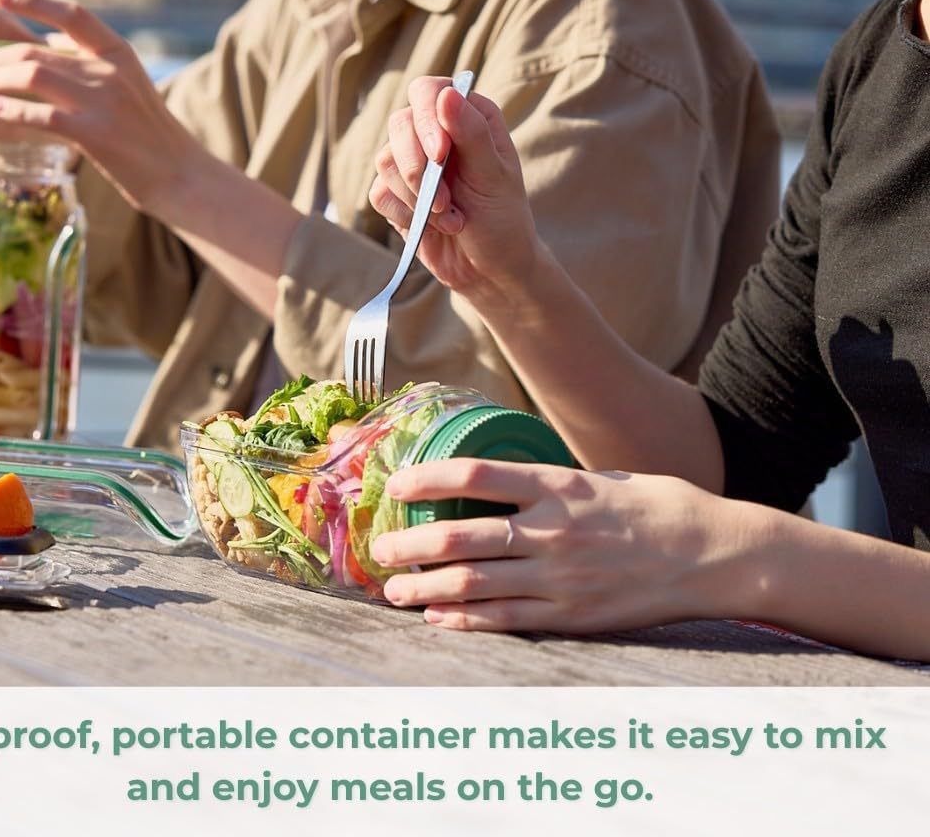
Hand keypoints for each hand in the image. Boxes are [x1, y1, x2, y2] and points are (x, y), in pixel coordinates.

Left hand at [0, 0, 201, 216]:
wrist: (181, 175)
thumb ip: (94, 60)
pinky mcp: (94, 135)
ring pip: (29, 75)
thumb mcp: (131, 83)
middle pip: (33, 48)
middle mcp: (110, 72)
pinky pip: (39, 114)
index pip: (72, 14)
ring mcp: (103, 102)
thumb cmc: (150, 132)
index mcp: (119, 54)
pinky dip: (11, 111)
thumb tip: (50, 38)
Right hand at [368, 76, 543, 307]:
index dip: (426, 118)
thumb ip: (472, 133)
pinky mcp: (396, 195)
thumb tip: (446, 94)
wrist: (490, 271)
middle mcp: (437, 133)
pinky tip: (433, 227)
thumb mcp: (495, 176)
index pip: (427, 91)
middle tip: (445, 201)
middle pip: (400, 124)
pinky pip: (379, 193)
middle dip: (417, 167)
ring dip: (416, 196)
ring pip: (385, 160)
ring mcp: (413, 164)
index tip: (440, 154)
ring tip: (449, 217)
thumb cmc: (503, 219)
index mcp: (467, 117)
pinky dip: (404, 214)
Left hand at [370, 459, 753, 632]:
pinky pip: (507, 619)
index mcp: (560, 485)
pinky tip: (438, 619)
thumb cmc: (659, 506)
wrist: (714, 554)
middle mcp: (554, 529)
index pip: (477, 474)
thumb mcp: (603, 477)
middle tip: (380, 551)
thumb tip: (504, 483)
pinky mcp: (574, 614)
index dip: (429, 479)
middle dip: (412, 545)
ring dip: (426, 589)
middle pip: (463, 535)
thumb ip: (552, 484)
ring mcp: (563, 575)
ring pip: (476, 582)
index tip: (397, 486)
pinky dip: (466, 620)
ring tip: (394, 592)